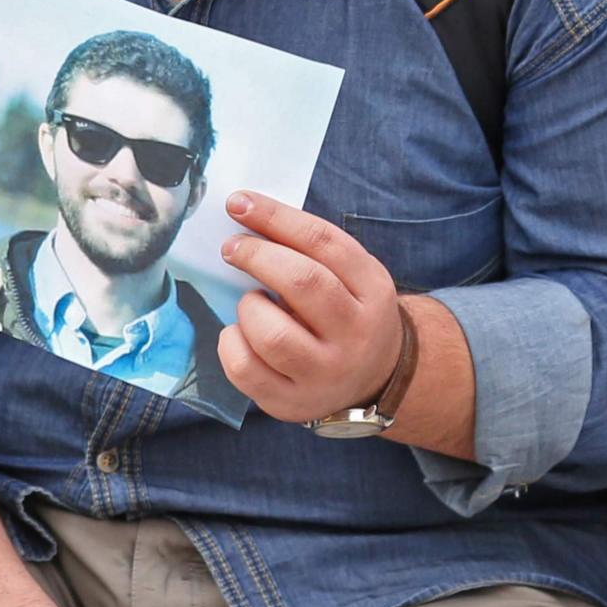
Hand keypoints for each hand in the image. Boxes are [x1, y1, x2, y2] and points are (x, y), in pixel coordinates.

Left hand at [213, 192, 407, 421]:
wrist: (375, 376)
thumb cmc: (347, 310)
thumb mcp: (350, 274)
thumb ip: (310, 248)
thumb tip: (246, 213)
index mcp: (373, 291)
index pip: (323, 243)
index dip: (275, 217)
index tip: (238, 202)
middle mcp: (355, 335)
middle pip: (303, 282)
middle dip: (257, 256)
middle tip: (232, 247)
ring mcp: (325, 375)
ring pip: (272, 334)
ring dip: (249, 307)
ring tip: (253, 302)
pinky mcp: (292, 403)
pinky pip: (245, 368)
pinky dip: (231, 341)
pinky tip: (241, 333)